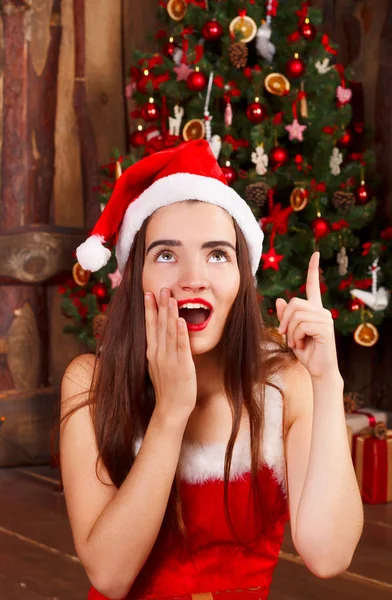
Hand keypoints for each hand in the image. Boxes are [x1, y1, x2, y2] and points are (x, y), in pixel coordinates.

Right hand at [144, 288, 196, 421]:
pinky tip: (182, 321)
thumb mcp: (158, 366)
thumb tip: (158, 336)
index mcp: (152, 352)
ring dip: (170, 314)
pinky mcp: (182, 366)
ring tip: (172, 298)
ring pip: (170, 333)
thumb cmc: (167, 388)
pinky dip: (181, 334)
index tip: (149, 293)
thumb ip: (158, 350)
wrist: (170, 409)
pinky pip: (181, 347)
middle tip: (162, 288)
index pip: (150, 326)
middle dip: (160, 306)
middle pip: (158, 325)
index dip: (150, 309)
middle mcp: (158, 354)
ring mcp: (169, 360)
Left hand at [276, 252, 340, 379]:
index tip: (316, 254)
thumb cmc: (306, 352)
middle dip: (284, 319)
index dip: (313, 270)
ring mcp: (325, 319)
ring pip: (296, 314)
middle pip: (294, 302)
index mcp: (314, 310)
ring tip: (295, 342)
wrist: (318, 370)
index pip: (313, 286)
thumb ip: (286, 316)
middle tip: (284, 334)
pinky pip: (301, 325)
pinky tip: (301, 345)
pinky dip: (296, 336)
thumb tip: (280, 300)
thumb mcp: (291, 332)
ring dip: (290, 331)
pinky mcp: (325, 329)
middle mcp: (322, 311)